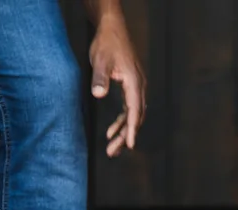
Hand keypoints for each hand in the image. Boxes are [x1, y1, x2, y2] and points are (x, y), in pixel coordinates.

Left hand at [89, 14, 144, 156]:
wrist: (111, 29)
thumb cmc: (107, 44)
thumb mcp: (100, 61)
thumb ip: (100, 78)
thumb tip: (98, 94)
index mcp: (134, 82)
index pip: (134, 111)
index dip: (132, 129)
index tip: (130, 145)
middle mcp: (139, 86)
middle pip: (136, 117)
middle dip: (126, 136)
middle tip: (112, 152)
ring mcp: (136, 87)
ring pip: (133, 115)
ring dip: (123, 132)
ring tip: (112, 148)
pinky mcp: (130, 86)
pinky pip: (129, 109)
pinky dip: (121, 121)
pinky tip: (111, 132)